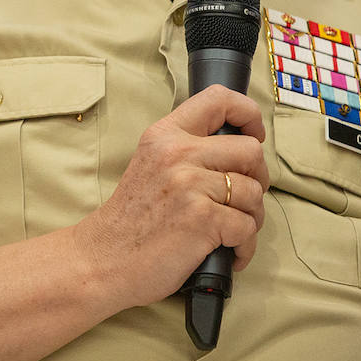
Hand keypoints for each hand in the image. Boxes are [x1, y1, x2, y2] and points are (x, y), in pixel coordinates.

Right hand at [72, 85, 268, 311]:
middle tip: (242, 198)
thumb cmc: (131, 220)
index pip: (219, 99)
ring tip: (231, 231)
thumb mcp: (151, 165)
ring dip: (251, 217)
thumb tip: (237, 151)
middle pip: (251, 151)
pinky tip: (227, 252)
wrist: (103, 261)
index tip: (253, 134)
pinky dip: (243, 247)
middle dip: (257, 178)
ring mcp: (191, 185)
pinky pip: (247, 228)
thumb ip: (185, 151)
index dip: (248, 114)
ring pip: (254, 192)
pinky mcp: (202, 219)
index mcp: (165, 135)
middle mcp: (178, 153)